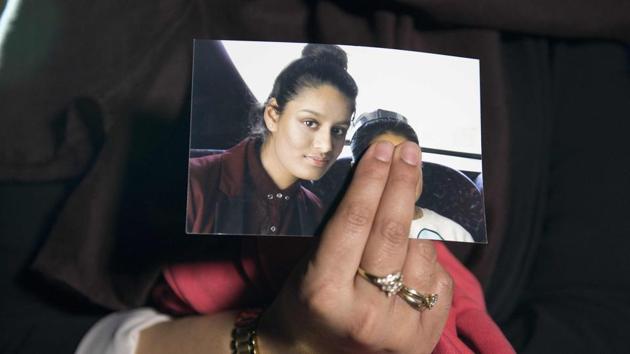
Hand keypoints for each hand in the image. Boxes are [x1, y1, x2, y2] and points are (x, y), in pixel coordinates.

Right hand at [257, 141, 452, 353]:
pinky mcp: (422, 340)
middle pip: (394, 232)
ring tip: (407, 203)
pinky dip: (429, 258)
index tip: (384, 149)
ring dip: (419, 220)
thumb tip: (381, 178)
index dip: (373, 179)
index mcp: (324, 291)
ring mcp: (398, 331)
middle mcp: (364, 314)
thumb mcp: (309, 264)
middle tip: (409, 153)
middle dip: (404, 183)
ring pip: (423, 253)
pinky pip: (440, 280)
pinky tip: (414, 250)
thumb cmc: (307, 303)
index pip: (355, 221)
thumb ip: (343, 228)